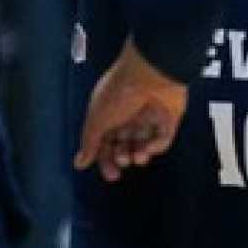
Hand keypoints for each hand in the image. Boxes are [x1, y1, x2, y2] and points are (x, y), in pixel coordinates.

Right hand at [73, 39, 188, 181]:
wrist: (150, 74)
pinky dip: (156, 147)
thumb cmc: (120, 91)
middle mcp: (128, 116)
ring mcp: (149, 117)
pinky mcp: (168, 118)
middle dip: (122, 157)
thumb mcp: (97, 119)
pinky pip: (162, 140)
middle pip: (124, 145)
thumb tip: (79, 163)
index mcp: (109, 115)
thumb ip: (90, 143)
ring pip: (144, 145)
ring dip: (139, 155)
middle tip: (122, 162)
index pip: (105, 143)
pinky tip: (148, 148)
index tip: (110, 173)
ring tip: (136, 157)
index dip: (106, 159)